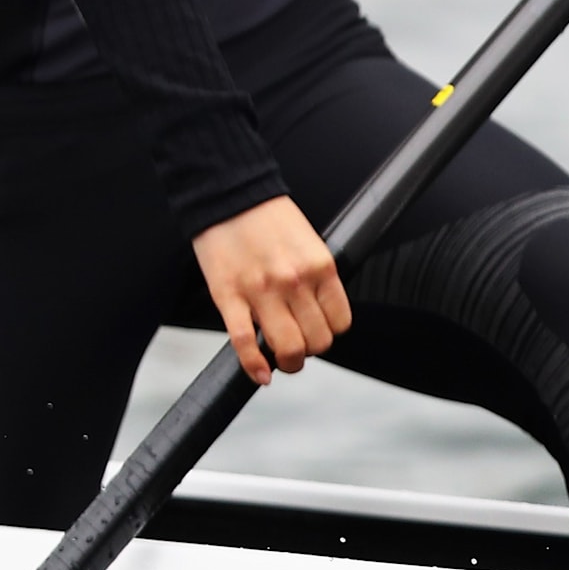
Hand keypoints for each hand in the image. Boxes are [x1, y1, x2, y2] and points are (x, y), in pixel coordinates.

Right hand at [190, 194, 350, 383]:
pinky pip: (244, 344)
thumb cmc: (270, 218)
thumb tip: (320, 310)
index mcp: (321, 267)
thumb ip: (317, 276)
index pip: (340, 322)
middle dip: (309, 352)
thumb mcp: (309, 243)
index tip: (318, 332)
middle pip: (317, 341)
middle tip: (298, 348)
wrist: (229, 195)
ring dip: (287, 363)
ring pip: (287, 348)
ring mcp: (262, 292)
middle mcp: (296, 282)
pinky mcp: (228, 297)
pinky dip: (254, 367)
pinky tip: (260, 374)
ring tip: (281, 360)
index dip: (329, 334)